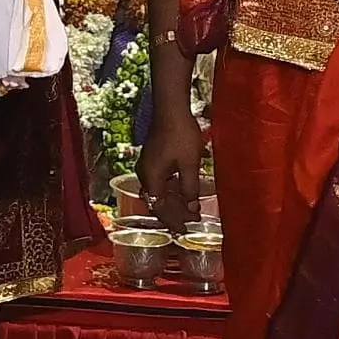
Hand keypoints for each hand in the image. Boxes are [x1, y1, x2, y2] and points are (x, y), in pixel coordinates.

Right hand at [139, 100, 204, 233]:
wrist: (171, 108)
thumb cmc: (180, 134)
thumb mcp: (189, 164)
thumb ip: (190, 188)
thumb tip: (191, 207)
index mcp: (151, 177)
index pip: (159, 208)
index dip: (173, 221)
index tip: (185, 230)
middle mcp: (145, 173)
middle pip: (158, 200)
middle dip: (175, 212)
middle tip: (193, 220)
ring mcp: (148, 165)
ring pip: (160, 190)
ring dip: (175, 200)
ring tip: (192, 207)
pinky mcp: (153, 157)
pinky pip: (161, 180)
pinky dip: (173, 188)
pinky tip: (186, 190)